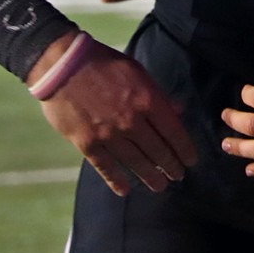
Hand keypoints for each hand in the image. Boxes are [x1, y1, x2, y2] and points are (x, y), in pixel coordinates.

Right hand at [38, 36, 197, 195]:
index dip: (184, 149)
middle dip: (170, 166)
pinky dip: (115, 179)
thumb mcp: (137, 71)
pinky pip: (105, 166)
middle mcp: (131, 121)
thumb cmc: (103, 62)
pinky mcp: (86, 143)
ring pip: (135, 161)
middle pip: (157, 150)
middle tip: (178, 176)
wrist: (61, 65)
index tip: (191, 160)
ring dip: (150, 176)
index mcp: (147, 100)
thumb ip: (158, 94)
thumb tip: (178, 111)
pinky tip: (124, 190)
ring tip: (160, 186)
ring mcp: (108, 134)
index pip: (173, 131)